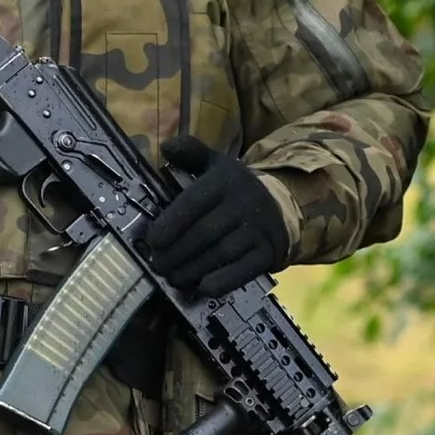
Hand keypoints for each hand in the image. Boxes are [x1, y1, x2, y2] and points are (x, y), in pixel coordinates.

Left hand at [146, 136, 289, 294]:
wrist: (281, 206)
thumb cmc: (234, 189)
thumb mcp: (215, 164)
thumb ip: (190, 152)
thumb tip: (166, 147)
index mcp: (225, 181)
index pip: (194, 203)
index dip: (171, 223)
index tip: (153, 240)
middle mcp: (244, 204)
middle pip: (204, 233)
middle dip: (176, 252)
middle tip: (158, 265)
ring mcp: (258, 230)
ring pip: (220, 253)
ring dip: (193, 269)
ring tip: (173, 277)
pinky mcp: (267, 252)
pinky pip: (244, 270)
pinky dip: (223, 281)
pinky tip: (203, 287)